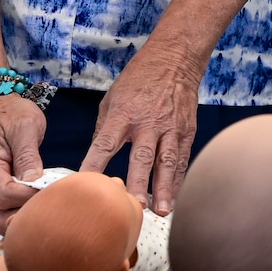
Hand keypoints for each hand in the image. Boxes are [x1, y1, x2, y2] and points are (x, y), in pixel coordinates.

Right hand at [0, 95, 46, 235]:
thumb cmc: (12, 115)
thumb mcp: (25, 127)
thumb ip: (28, 156)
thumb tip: (34, 180)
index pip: (4, 195)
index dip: (29, 196)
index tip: (51, 189)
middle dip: (20, 219)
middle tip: (46, 207)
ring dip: (18, 222)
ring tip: (43, 209)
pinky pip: (2, 215)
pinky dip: (17, 217)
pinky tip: (37, 208)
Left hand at [81, 39, 202, 215]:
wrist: (175, 60)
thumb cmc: (138, 80)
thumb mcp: (112, 100)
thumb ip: (105, 130)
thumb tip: (97, 161)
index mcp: (123, 114)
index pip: (105, 145)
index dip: (94, 166)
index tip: (84, 186)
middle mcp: (148, 122)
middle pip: (141, 157)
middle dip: (138, 183)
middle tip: (134, 206)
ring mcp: (170, 127)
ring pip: (167, 162)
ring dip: (165, 188)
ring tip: (162, 211)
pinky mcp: (187, 130)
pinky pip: (182, 159)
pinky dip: (179, 179)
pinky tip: (175, 197)